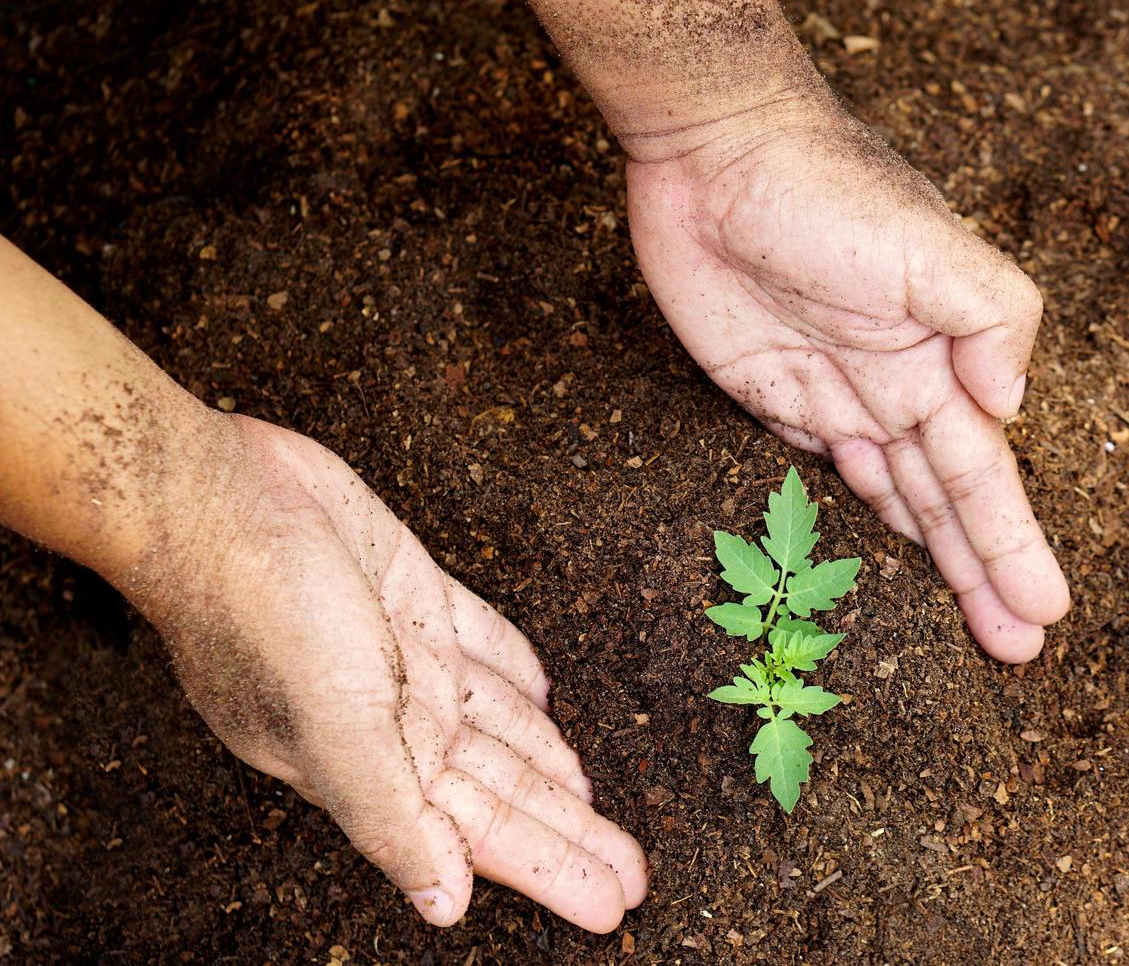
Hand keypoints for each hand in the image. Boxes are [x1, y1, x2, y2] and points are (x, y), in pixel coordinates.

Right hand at [126, 415, 645, 930]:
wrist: (218, 499)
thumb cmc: (261, 617)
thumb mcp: (334, 730)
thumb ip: (391, 817)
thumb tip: (445, 906)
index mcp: (376, 765)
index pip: (483, 836)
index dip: (551, 868)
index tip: (613, 907)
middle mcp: (395, 721)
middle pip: (504, 789)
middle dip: (569, 833)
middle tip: (632, 874)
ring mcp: (406, 658)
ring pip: (502, 726)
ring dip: (550, 764)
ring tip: (592, 802)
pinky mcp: (414, 595)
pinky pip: (482, 644)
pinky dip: (515, 673)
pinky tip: (543, 696)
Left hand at [626, 96, 1068, 661]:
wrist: (715, 155)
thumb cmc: (829, 191)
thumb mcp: (933, 245)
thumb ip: (993, 318)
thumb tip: (1014, 402)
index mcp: (944, 361)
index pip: (986, 476)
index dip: (1015, 546)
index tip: (1048, 615)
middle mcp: (897, 387)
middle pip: (947, 502)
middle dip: (985, 574)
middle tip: (1021, 652)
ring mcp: (833, 394)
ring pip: (893, 496)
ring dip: (935, 557)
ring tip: (976, 621)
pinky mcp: (769, 392)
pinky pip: (820, 470)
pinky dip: (856, 514)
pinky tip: (885, 550)